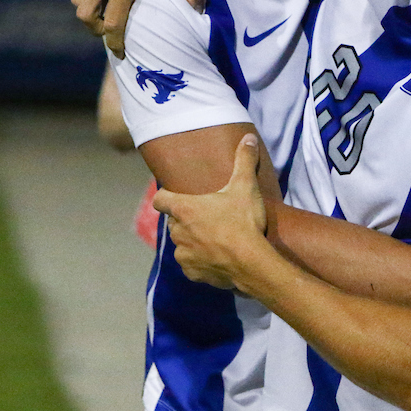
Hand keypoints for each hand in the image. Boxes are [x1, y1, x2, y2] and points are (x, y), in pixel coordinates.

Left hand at [152, 134, 268, 288]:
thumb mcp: (246, 186)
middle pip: (174, 222)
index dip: (165, 197)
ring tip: (214, 239)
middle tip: (208, 217)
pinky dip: (201, 261)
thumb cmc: (243, 221)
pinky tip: (218, 258)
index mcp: (185, 209)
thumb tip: (248, 137)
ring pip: (182, 244)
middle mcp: (178, 232)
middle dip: (186, 220)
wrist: (251, 263)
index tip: (174, 195)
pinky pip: (191, 265)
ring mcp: (183, 255)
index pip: (160, 200)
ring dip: (193, 241)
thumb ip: (244, 160)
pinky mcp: (192, 273)